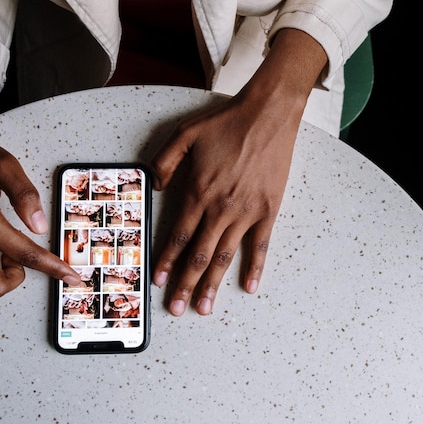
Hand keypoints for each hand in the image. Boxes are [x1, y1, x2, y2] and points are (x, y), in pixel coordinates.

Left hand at [150, 29, 326, 315]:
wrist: (268, 114)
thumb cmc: (227, 122)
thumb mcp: (184, 134)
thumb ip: (164, 162)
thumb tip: (153, 186)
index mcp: (199, 192)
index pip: (179, 235)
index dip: (167, 260)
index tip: (158, 281)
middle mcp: (221, 208)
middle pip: (200, 254)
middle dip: (185, 283)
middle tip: (177, 308)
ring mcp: (247, 211)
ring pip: (226, 255)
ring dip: (214, 283)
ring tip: (204, 306)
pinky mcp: (269, 209)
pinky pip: (261, 245)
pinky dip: (256, 267)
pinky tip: (249, 286)